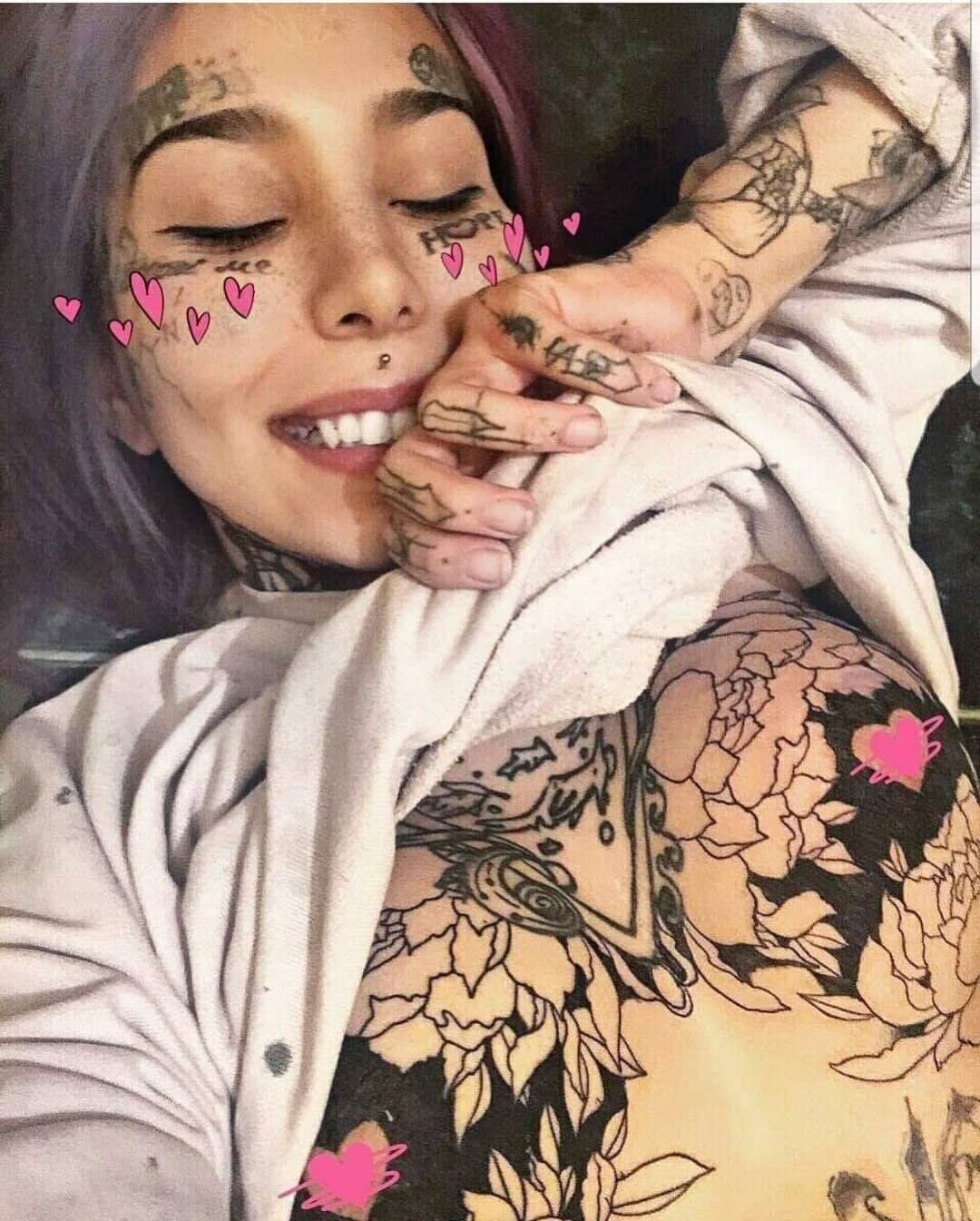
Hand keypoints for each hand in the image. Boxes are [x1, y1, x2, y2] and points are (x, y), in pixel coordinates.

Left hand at [377, 258, 701, 589]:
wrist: (666, 330)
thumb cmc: (623, 419)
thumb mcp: (586, 484)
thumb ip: (552, 519)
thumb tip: (542, 582)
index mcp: (457, 463)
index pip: (408, 518)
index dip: (434, 549)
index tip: (498, 569)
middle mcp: (450, 412)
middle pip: (404, 465)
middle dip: (454, 504)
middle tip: (522, 520)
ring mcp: (472, 354)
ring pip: (445, 404)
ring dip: (518, 430)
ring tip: (589, 439)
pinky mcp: (513, 302)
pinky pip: (539, 341)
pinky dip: (600, 371)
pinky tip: (647, 393)